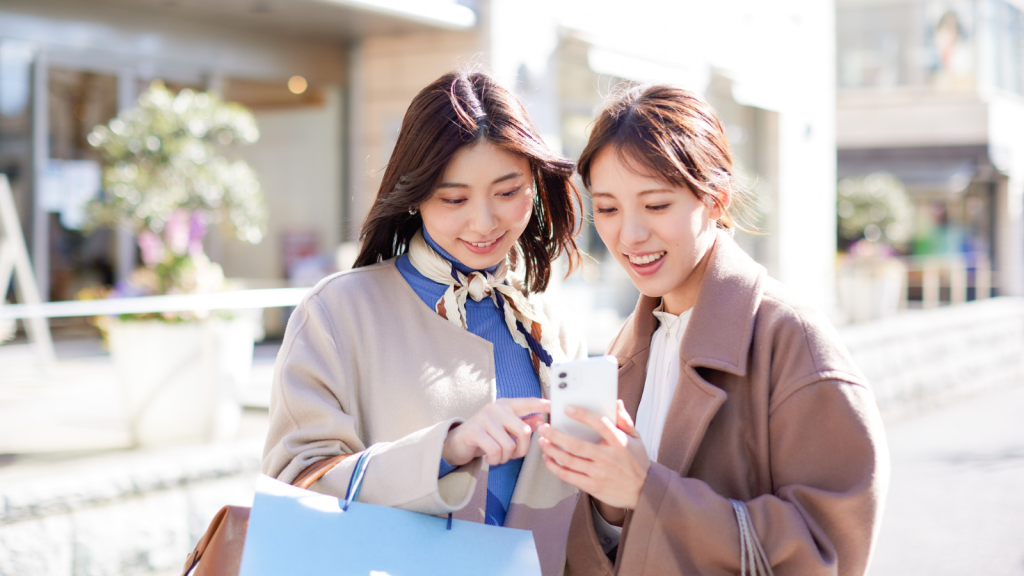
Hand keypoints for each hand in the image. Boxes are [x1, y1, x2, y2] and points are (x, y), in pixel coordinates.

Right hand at [442, 397, 549, 466]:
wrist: (458, 442)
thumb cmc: (486, 435)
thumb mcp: (505, 428)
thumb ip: (523, 422)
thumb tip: (542, 420)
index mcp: (506, 405)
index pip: (528, 402)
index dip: (542, 405)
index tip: (554, 407)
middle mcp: (496, 408)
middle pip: (524, 431)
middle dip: (522, 450)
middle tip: (513, 455)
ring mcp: (485, 418)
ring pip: (509, 444)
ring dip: (506, 457)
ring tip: (498, 457)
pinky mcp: (475, 431)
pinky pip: (495, 451)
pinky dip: (495, 460)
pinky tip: (490, 459)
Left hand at [538, 400, 649, 521]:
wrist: (644, 491)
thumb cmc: (637, 462)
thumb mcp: (636, 439)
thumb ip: (624, 420)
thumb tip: (616, 402)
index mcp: (619, 442)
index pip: (599, 424)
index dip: (582, 415)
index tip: (567, 408)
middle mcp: (607, 458)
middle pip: (575, 444)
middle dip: (555, 435)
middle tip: (544, 427)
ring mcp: (599, 473)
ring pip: (568, 460)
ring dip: (551, 450)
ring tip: (542, 441)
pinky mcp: (592, 486)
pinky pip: (568, 476)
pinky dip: (555, 467)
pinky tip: (548, 459)